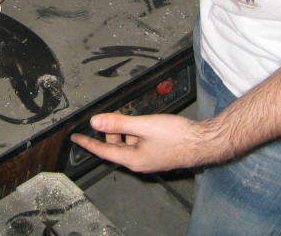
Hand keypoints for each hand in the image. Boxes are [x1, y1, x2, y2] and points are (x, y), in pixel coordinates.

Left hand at [70, 112, 213, 172]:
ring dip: (125, 131)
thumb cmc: (178, 137)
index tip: (76, 138)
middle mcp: (140, 162)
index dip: (88, 143)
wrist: (204, 143)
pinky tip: (143, 123)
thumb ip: (119, 123)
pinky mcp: (159, 154)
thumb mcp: (144, 126)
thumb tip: (96, 122)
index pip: (103, 151)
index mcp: (133, 159)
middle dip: (110, 132)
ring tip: (128, 116)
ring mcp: (150, 159)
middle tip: (111, 116)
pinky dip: (136, 133)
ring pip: (129, 144)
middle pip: (116, 147)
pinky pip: (139, 144)